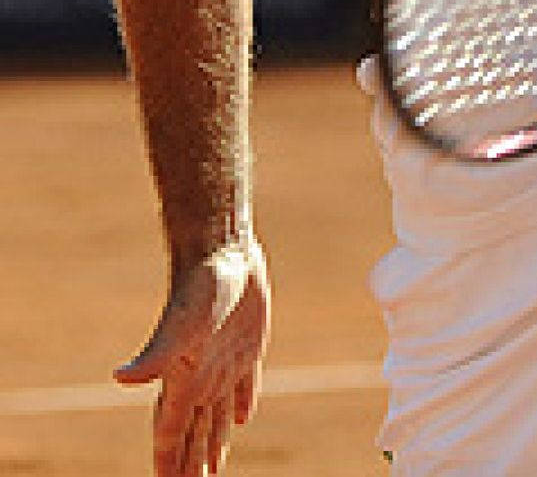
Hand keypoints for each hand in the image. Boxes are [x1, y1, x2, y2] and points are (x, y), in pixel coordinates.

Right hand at [114, 236, 270, 476]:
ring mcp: (223, 363)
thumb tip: (120, 379)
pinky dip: (241, 406)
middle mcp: (199, 377)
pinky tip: (242, 418)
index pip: (170, 436)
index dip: (168, 464)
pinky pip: (243, 386)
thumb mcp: (180, 325)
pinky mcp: (246, 347)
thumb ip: (154, 356)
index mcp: (181, 381)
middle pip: (193, 435)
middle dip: (190, 466)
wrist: (222, 251)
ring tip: (211, 472)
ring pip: (215, 417)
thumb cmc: (199, 287)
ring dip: (212, 446)